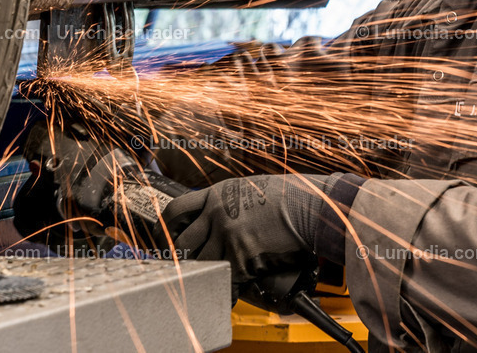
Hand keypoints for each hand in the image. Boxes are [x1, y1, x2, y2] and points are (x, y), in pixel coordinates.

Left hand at [160, 174, 340, 287]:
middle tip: (192, 263)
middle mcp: (217, 214)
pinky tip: (233, 288)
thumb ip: (229, 202)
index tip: (168, 239)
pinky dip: (228, 287)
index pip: (176, 210)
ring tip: (218, 274)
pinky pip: (224, 278)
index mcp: (218, 194)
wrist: (309, 207)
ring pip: (202, 263)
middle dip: (186, 256)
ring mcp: (227, 236)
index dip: (167, 228)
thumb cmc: (289, 196)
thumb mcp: (250, 188)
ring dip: (209, 271)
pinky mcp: (240, 257)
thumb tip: (219, 217)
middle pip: (182, 242)